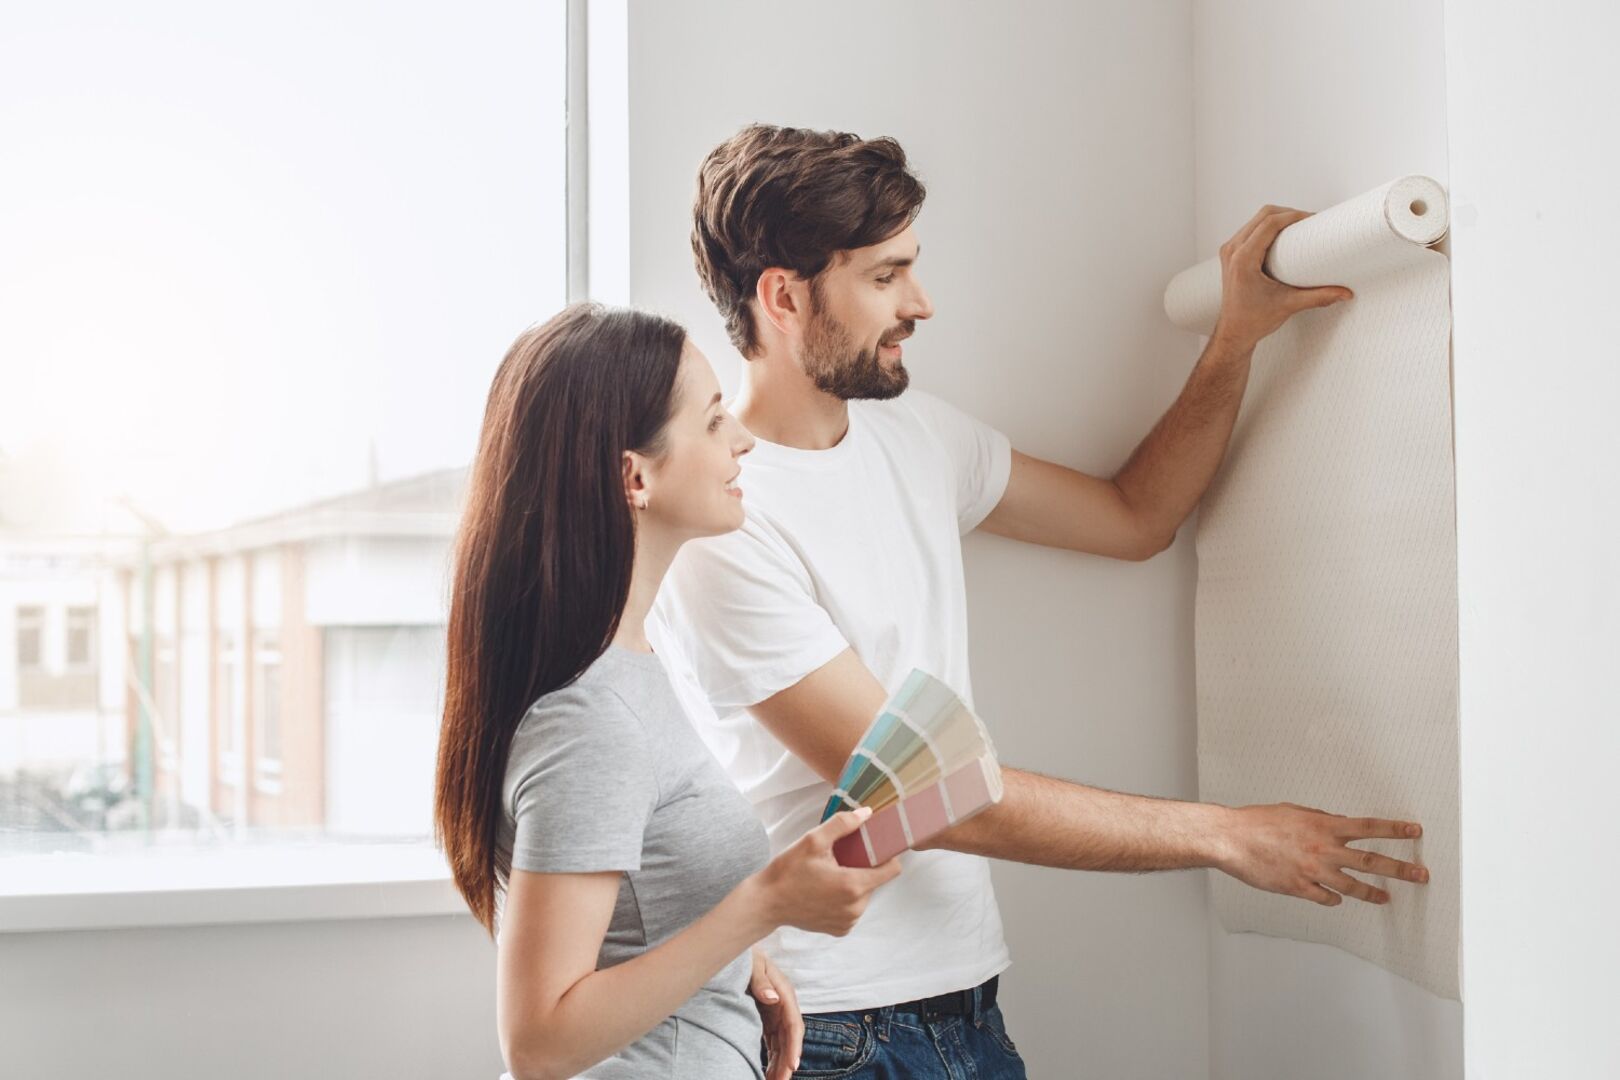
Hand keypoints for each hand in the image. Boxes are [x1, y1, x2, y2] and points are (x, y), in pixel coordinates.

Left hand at [748, 947, 802, 1079]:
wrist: (736, 950)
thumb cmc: (745, 956)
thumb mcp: (752, 963)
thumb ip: (761, 979)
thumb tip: (773, 997)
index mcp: (784, 992)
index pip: (793, 1024)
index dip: (794, 1046)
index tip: (792, 1065)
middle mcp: (783, 1005)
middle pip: (789, 1038)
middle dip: (787, 1062)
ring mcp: (775, 1013)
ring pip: (782, 1044)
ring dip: (780, 1064)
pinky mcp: (766, 1018)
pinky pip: (772, 1042)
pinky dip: (772, 1058)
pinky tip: (769, 1073)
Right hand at [751, 807, 902, 935]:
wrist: (767, 902)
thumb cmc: (788, 871)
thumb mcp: (813, 840)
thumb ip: (842, 824)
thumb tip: (867, 814)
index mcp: (853, 885)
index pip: (892, 870)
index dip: (887, 855)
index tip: (874, 847)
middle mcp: (856, 908)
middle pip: (875, 881)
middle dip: (863, 868)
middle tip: (840, 859)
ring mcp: (848, 921)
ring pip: (864, 895)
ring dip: (853, 884)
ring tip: (830, 875)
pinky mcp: (840, 930)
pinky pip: (852, 909)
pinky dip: (844, 900)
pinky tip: (825, 891)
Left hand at [1210, 205, 1353, 350]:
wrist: (1234, 332)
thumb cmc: (1253, 320)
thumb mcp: (1289, 305)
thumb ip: (1319, 297)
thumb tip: (1346, 293)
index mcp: (1243, 260)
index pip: (1270, 223)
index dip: (1294, 216)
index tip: (1312, 220)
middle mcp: (1232, 251)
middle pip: (1263, 215)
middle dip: (1289, 213)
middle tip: (1310, 222)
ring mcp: (1229, 251)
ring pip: (1255, 220)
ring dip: (1278, 217)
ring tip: (1299, 226)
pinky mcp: (1231, 254)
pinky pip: (1250, 229)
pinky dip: (1267, 226)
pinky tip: (1283, 233)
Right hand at [1217, 802, 1429, 905]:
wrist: (1231, 839)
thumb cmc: (1258, 822)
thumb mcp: (1294, 812)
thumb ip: (1320, 820)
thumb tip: (1339, 826)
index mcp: (1324, 826)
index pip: (1369, 827)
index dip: (1395, 829)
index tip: (1415, 831)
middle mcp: (1323, 849)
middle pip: (1371, 860)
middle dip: (1400, 868)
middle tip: (1421, 875)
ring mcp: (1313, 870)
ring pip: (1353, 886)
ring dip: (1373, 893)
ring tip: (1386, 897)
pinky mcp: (1299, 888)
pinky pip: (1326, 898)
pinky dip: (1334, 899)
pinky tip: (1336, 899)